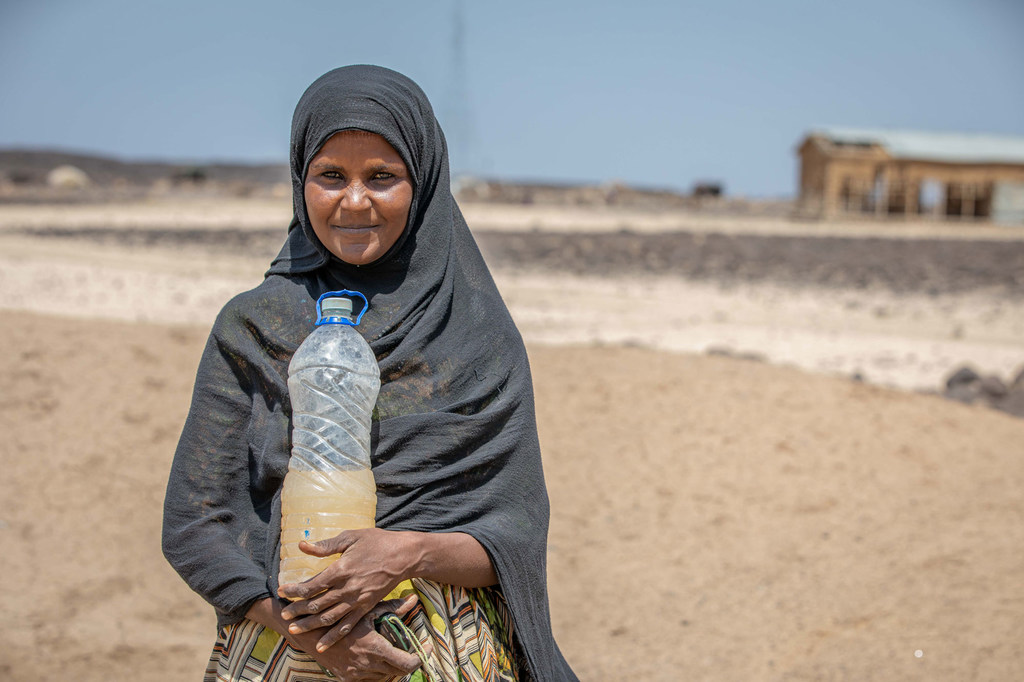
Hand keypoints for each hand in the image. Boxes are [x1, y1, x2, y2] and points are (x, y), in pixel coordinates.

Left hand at [278, 528, 419, 651]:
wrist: (404, 556)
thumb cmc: (377, 542)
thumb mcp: (350, 537)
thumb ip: (326, 545)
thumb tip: (302, 545)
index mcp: (341, 569)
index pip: (312, 585)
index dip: (295, 590)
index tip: (282, 591)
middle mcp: (347, 588)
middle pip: (317, 604)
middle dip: (297, 610)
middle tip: (283, 615)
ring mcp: (357, 600)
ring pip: (328, 618)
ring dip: (310, 625)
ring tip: (294, 629)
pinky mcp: (366, 607)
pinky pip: (347, 626)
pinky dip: (333, 637)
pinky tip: (322, 644)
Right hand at [298, 597, 424, 680]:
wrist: (311, 631)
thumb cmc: (341, 615)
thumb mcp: (368, 610)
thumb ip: (393, 608)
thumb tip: (413, 599)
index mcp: (375, 648)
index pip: (406, 664)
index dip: (420, 658)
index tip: (425, 648)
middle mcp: (367, 665)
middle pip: (398, 672)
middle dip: (408, 662)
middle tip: (414, 650)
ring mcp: (356, 674)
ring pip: (384, 677)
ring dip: (392, 667)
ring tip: (395, 652)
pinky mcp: (346, 678)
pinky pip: (369, 679)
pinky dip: (377, 671)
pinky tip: (377, 658)